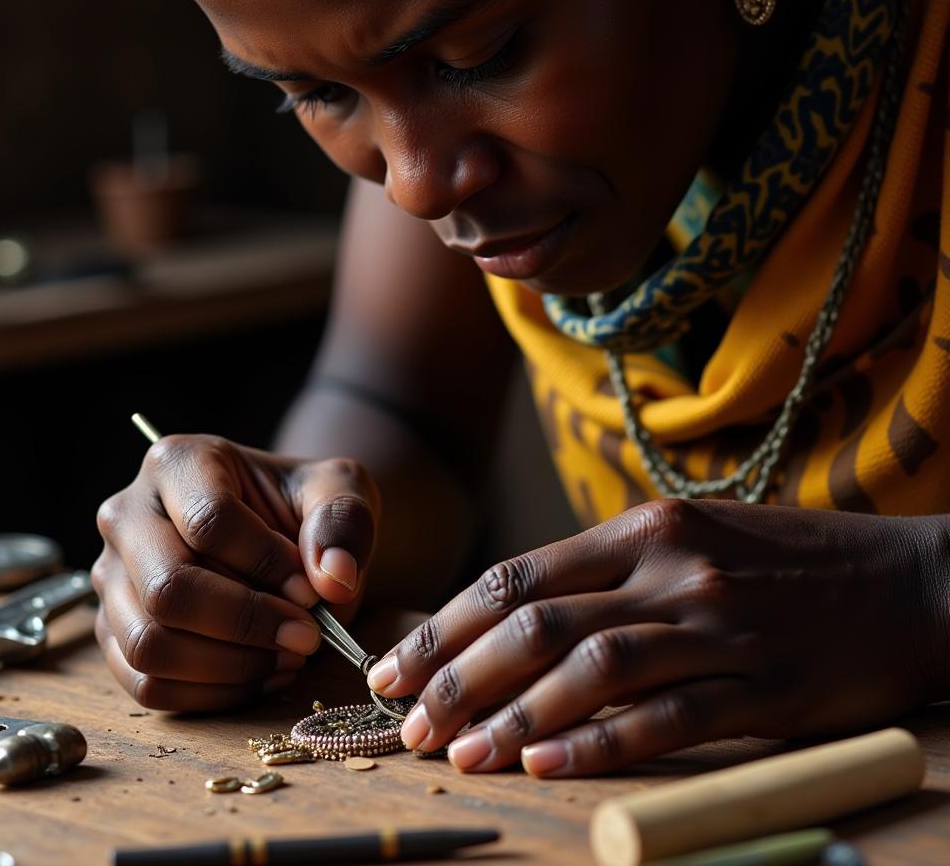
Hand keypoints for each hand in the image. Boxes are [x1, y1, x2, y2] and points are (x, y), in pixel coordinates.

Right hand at [92, 433, 378, 709]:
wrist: (285, 531)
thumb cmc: (305, 506)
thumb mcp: (342, 490)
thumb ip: (344, 523)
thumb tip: (333, 580)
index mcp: (178, 462)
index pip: (210, 522)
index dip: (268, 566)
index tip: (314, 591)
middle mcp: (128, 514)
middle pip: (168, 589)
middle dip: (247, 624)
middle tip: (307, 636)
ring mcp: (111, 577)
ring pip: (150, 645)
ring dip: (231, 666)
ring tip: (289, 655)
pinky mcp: (114, 631)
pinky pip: (147, 685)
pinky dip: (212, 694)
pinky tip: (262, 673)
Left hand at [368, 499, 946, 775]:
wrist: (909, 581)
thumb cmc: (785, 560)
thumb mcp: (692, 538)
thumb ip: (609, 571)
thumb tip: (516, 615)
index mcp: (645, 528)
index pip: (519, 574)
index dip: (449, 623)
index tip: (397, 664)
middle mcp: (672, 568)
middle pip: (537, 621)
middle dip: (459, 674)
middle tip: (407, 720)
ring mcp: (718, 627)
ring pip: (591, 669)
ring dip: (514, 714)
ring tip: (458, 751)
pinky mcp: (764, 687)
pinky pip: (667, 719)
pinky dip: (600, 745)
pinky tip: (547, 767)